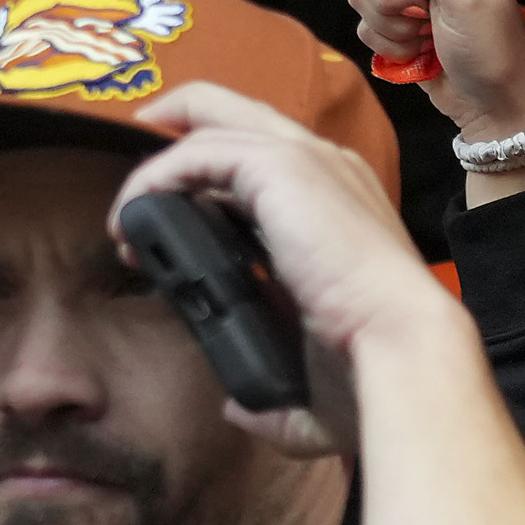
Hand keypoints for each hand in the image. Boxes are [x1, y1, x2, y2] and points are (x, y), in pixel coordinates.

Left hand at [113, 83, 450, 455]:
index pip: (264, 166)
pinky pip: (196, 151)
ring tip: (124, 219)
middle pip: (239, 112)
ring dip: (156, 170)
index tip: (166, 231)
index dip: (209, 188)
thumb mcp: (314, 385)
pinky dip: (155, 180)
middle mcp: (330, 170)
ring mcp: (308, 161)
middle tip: (137, 176)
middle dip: (180, 126)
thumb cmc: (373, 368)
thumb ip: (272, 400)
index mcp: (343, 207)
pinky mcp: (281, 166)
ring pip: (211, 118)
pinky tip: (134, 223)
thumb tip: (238, 412)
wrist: (401, 349)